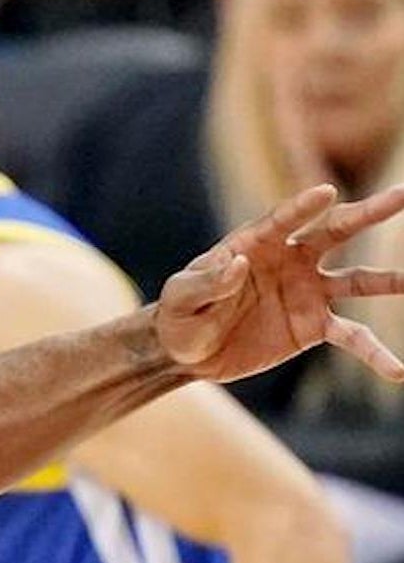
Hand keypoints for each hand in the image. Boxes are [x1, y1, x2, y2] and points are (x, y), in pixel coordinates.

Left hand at [155, 183, 403, 384]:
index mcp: (256, 243)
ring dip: (390, 281)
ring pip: (357, 281)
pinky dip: (374, 352)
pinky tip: (397, 370)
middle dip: (370, 213)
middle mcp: (291, 260)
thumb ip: (206, 281)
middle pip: (337, 232)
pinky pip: (352, 336)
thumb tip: (237, 265)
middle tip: (403, 194)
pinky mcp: (313, 325)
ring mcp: (308, 292)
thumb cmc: (181, 314)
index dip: (303, 208)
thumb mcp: (182, 297)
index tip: (326, 193)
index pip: (284, 220)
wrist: (187, 351)